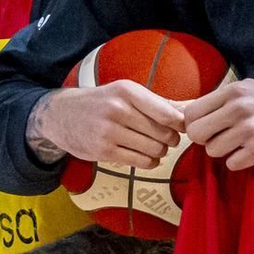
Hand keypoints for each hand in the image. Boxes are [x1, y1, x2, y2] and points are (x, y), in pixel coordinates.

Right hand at [30, 81, 183, 168]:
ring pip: (154, 149)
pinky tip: (147, 157)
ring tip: (156, 147)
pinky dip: (150, 162)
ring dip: (160, 152)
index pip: (167, 112)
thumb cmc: (102, 102)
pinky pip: (141, 162)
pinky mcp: (104, 151)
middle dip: (171, 140)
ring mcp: (109, 131)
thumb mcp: (126, 93)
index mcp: (127, 91)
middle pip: (163, 133)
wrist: (61, 115)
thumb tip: (192, 109)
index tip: (181, 128)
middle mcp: (118, 109)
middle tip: (167, 139)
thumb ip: (158, 103)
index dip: (180, 125)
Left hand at [183, 77, 253, 168]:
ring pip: (212, 150)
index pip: (192, 111)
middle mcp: (238, 107)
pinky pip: (232, 163)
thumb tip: (184, 110)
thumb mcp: (251, 91)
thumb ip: (221, 101)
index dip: (195, 124)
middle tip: (222, 139)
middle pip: (196, 133)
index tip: (207, 129)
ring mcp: (249, 129)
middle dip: (205, 140)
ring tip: (242, 145)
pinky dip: (241, 162)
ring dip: (225, 152)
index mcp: (233, 91)